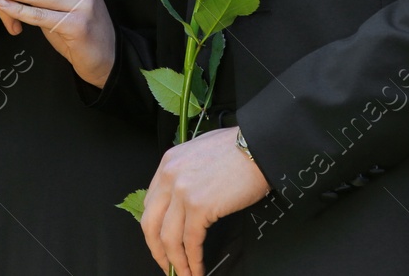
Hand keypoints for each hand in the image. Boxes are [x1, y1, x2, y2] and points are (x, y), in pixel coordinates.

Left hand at [141, 127, 270, 275]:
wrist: (258, 146)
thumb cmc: (237, 148)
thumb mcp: (200, 153)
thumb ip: (186, 174)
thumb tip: (184, 200)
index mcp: (167, 163)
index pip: (151, 204)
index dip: (154, 230)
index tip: (161, 244)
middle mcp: (169, 176)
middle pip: (150, 223)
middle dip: (157, 251)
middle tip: (167, 267)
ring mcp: (182, 191)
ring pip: (168, 238)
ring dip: (176, 262)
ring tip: (184, 275)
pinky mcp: (199, 206)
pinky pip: (190, 241)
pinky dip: (193, 260)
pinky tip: (198, 269)